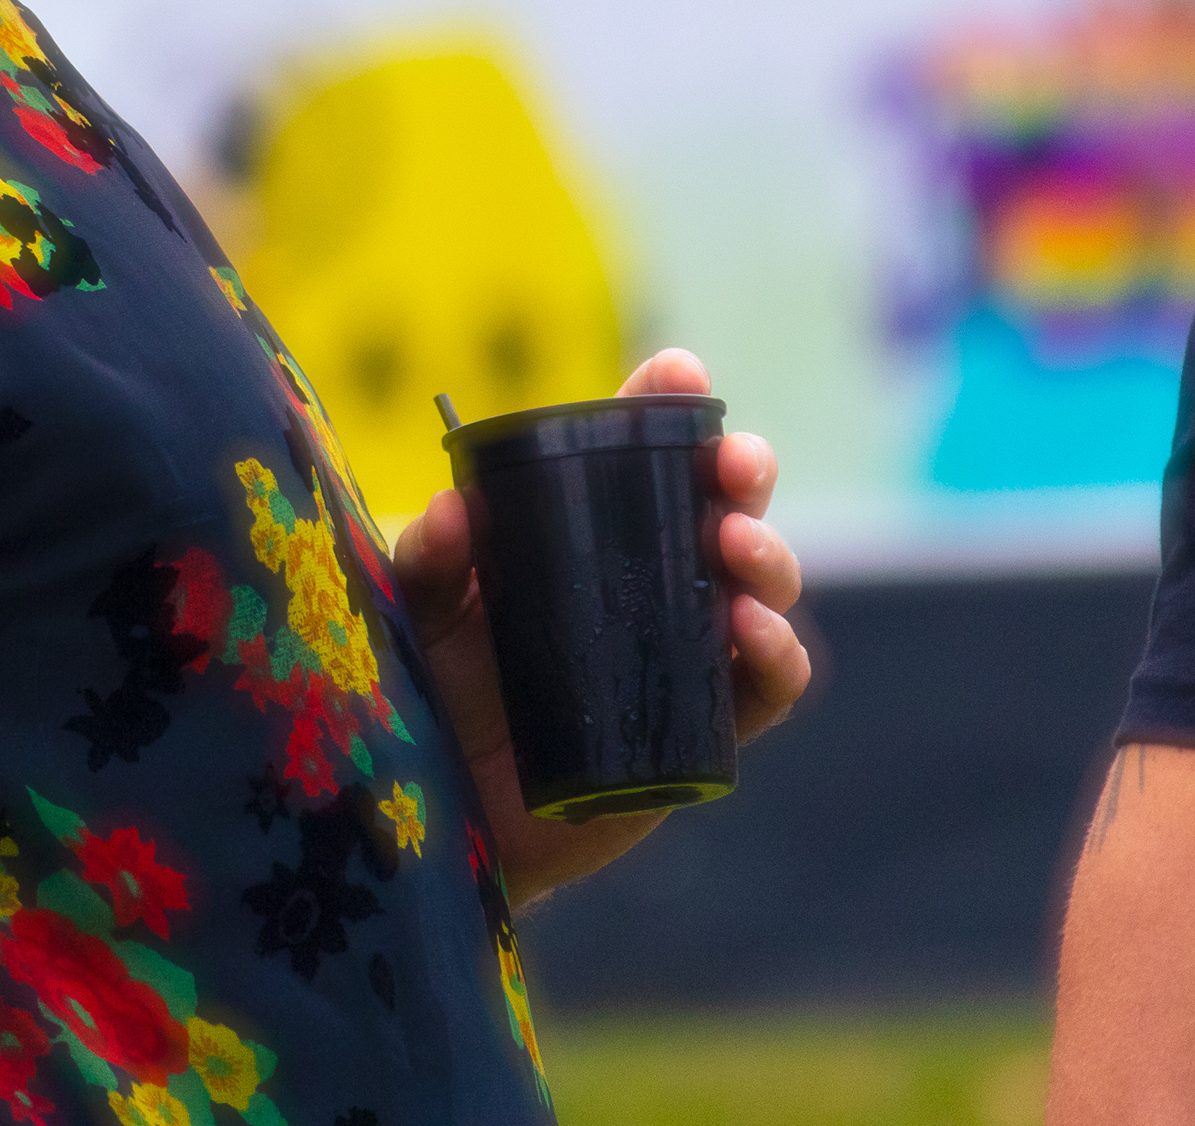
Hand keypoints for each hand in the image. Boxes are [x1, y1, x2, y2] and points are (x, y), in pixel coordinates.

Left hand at [385, 347, 809, 910]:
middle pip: (720, 507)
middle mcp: (643, 583)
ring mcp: (679, 655)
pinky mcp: (698, 732)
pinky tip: (753, 634)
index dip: (668, 407)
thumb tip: (456, 510)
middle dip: (742, 472)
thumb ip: (431, 562)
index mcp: (581, 533)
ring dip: (770, 555)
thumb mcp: (416, 615)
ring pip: (759, 589)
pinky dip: (778, 656)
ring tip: (737, 546)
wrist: (435, 819)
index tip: (680, 375)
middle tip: (733, 466)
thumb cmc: (428, 696)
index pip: (636, 454)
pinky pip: (763, 690)